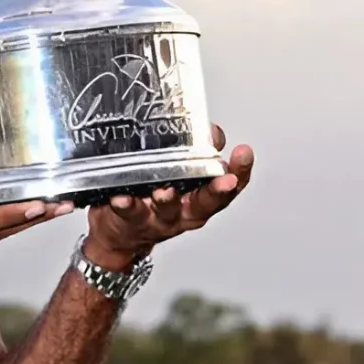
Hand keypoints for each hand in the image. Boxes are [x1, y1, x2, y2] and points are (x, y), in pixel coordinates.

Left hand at [81, 130, 253, 271]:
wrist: (119, 234)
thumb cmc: (152, 194)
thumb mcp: (181, 169)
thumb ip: (197, 148)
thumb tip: (209, 129)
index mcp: (203, 192)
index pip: (231, 181)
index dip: (241, 169)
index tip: (244, 153)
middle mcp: (186, 208)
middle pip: (208, 201)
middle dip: (218, 189)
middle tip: (225, 180)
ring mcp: (160, 217)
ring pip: (168, 209)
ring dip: (168, 199)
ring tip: (164, 191)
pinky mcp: (132, 222)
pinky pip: (130, 213)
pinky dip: (126, 205)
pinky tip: (121, 198)